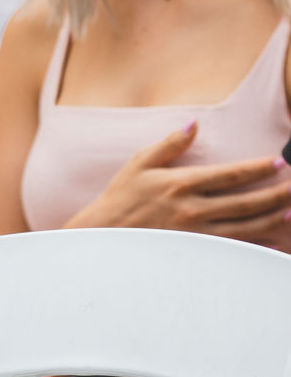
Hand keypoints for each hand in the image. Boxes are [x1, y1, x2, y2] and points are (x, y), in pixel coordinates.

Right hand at [70, 121, 290, 239]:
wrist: (104, 236)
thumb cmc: (121, 199)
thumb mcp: (139, 164)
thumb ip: (170, 144)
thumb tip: (193, 124)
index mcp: (181, 184)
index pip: (230, 175)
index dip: (258, 168)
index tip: (278, 162)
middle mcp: (193, 209)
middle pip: (246, 202)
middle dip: (277, 193)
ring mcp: (197, 234)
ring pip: (246, 227)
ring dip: (272, 219)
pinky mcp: (196, 252)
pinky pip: (233, 250)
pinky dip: (256, 246)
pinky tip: (273, 243)